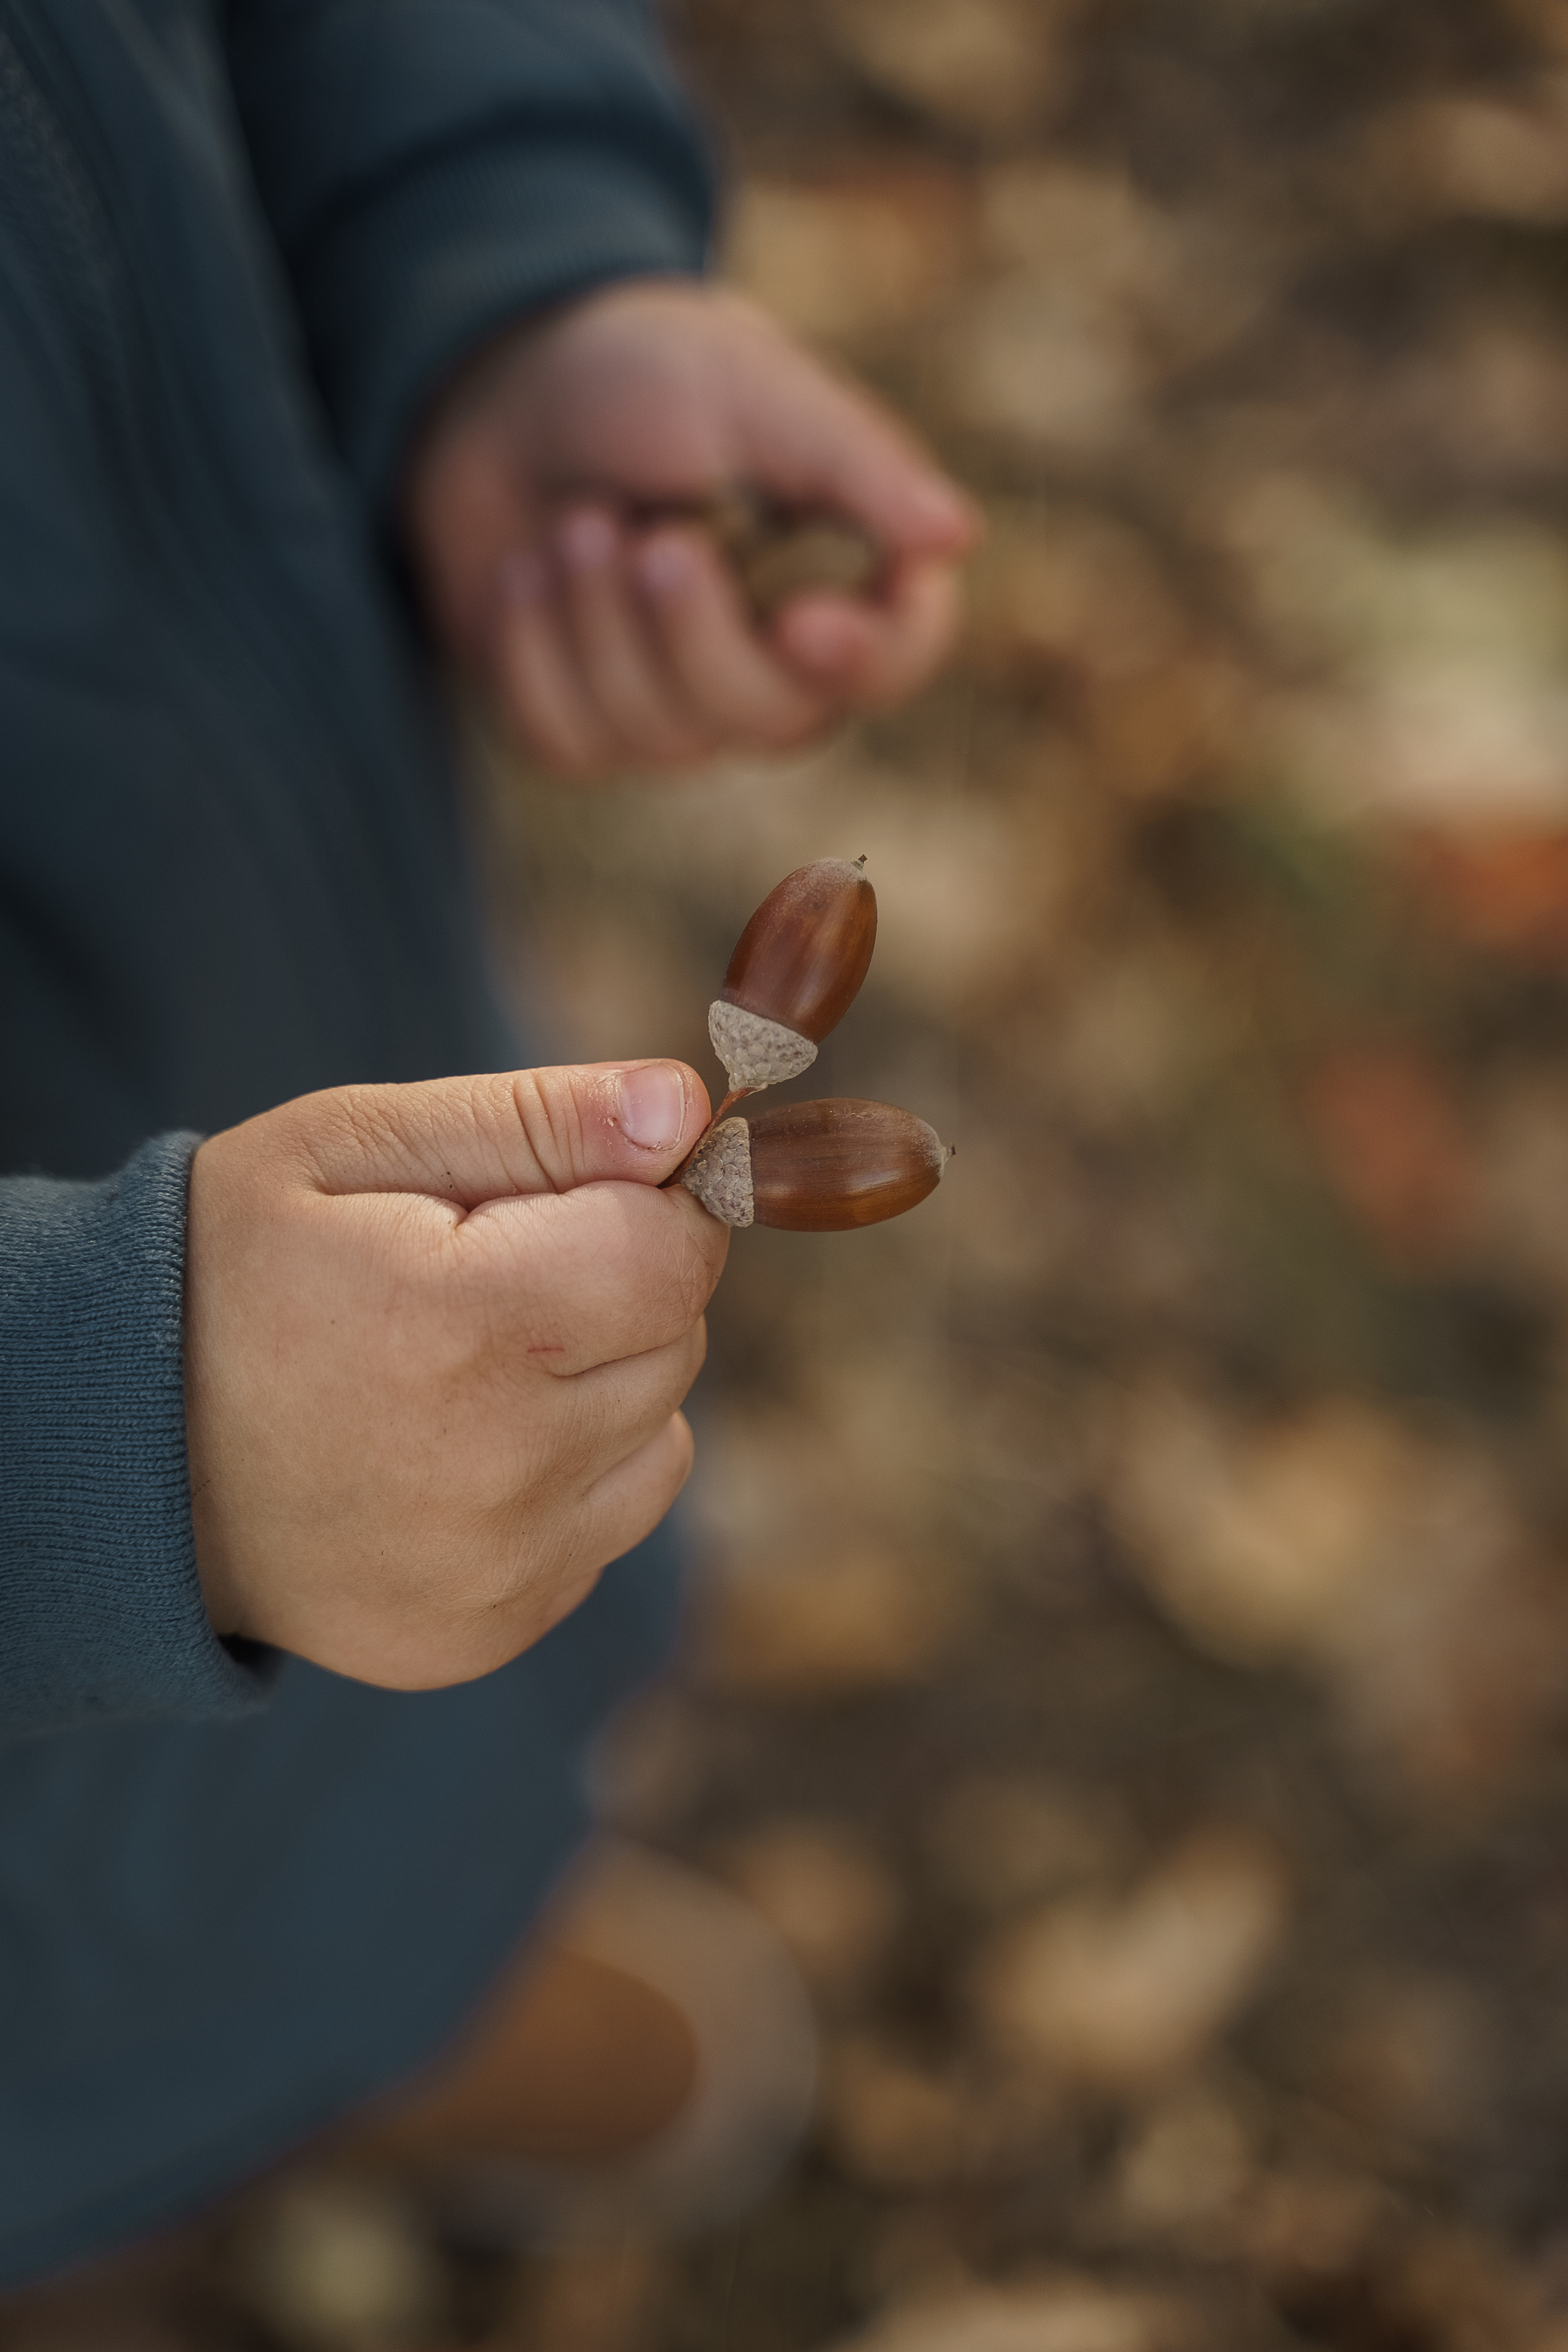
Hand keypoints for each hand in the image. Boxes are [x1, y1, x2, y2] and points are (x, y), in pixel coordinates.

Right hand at [183, 1060, 723, 1688]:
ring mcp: (501, 1568)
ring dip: (603, 1390)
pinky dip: (567, 1479)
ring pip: (664, 1436)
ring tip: (471, 1370)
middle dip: (613, 1291)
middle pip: (679, 1340)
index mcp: (464, 1324)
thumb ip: (535, 1119)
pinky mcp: (495, 1627)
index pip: (676, 1251)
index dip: (643, 1207)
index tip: (565, 1202)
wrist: (125, 1455)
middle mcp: (498, 1465)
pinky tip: (460, 1451)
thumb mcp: (350, 1145)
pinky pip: (611, 1525)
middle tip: (488, 1284)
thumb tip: (686, 1112)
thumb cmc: (236, 1272)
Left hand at [402, 279, 976, 776]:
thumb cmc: (648, 376)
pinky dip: (532, 651)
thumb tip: (958, 536)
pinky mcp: (588, 730)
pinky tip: (525, 573)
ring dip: (600, 619)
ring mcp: (683, 710)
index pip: (896, 658)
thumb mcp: (753, 388)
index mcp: (849, 577)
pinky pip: (570, 742)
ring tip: (576, 522)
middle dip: (694, 633)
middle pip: (770, 717)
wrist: (505, 389)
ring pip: (663, 737)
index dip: (861, 658)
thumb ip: (855, 464)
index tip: (802, 619)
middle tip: (651, 539)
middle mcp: (780, 665)